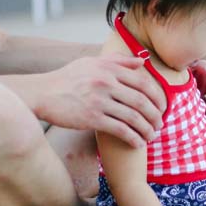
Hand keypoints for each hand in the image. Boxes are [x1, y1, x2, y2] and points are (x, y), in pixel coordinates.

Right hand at [36, 54, 164, 146]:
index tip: (163, 108)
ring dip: (147, 129)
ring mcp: (99, 101)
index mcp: (109, 69)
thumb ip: (118, 61)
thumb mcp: (91, 63)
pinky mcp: (92, 118)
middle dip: (156, 116)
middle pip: (142, 102)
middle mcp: (106, 83)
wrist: (42, 94)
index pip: (143, 83)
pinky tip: (138, 144)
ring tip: (151, 136)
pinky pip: (120, 130)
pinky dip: (133, 138)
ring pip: (134, 117)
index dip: (158, 98)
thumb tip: (143, 62)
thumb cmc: (67, 78)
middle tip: (161, 125)